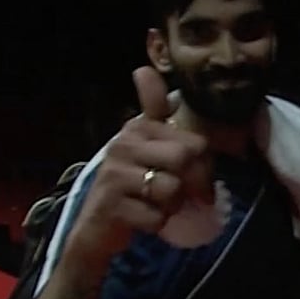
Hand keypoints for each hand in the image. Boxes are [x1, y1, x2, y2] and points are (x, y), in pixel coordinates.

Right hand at [66, 67, 212, 262]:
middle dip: (191, 185)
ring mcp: (115, 175)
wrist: (96, 229)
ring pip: (171, 189)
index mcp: (136, 128)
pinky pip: (157, 216)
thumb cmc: (129, 186)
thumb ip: (153, 108)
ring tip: (154, 205)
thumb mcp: (144, 145)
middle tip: (182, 198)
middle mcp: (123, 145)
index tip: (195, 179)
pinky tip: (141, 219)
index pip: (193, 143)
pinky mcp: (112, 205)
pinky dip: (156, 224)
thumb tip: (142, 68)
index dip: (203, 166)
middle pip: (184, 159)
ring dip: (171, 206)